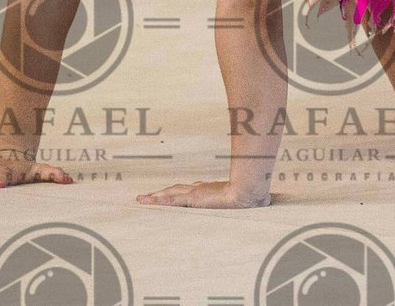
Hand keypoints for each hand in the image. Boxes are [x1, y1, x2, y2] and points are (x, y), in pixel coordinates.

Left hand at [136, 179, 270, 207]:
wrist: (249, 192)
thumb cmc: (249, 195)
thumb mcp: (241, 200)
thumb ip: (239, 201)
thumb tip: (252, 206)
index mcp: (208, 190)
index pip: (187, 192)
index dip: (175, 194)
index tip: (166, 195)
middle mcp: (199, 189)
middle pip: (175, 191)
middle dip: (160, 194)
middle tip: (146, 197)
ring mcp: (196, 193)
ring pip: (170, 195)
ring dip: (155, 197)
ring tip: (141, 200)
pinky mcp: (194, 198)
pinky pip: (173, 201)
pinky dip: (160, 201)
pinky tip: (150, 202)